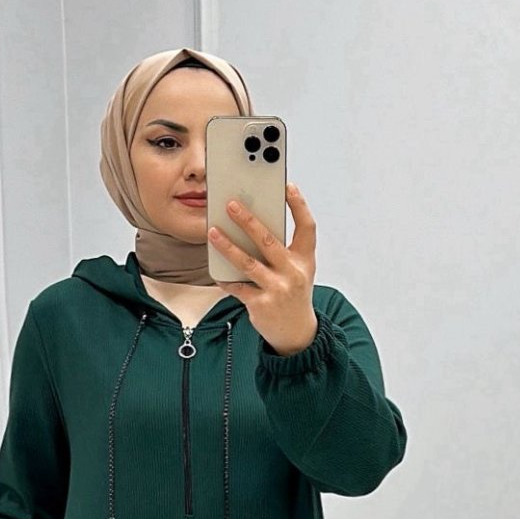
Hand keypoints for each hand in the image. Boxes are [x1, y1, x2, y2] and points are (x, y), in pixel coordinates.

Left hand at [208, 182, 317, 355]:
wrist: (296, 332)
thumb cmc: (293, 293)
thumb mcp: (297, 269)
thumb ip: (282, 249)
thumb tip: (250, 225)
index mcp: (305, 259)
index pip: (306, 227)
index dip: (299, 205)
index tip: (287, 186)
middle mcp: (293, 273)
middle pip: (269, 241)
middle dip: (248, 221)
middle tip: (231, 204)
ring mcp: (277, 289)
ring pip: (248, 263)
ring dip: (228, 246)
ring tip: (212, 232)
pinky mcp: (261, 305)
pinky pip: (238, 287)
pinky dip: (225, 278)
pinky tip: (215, 270)